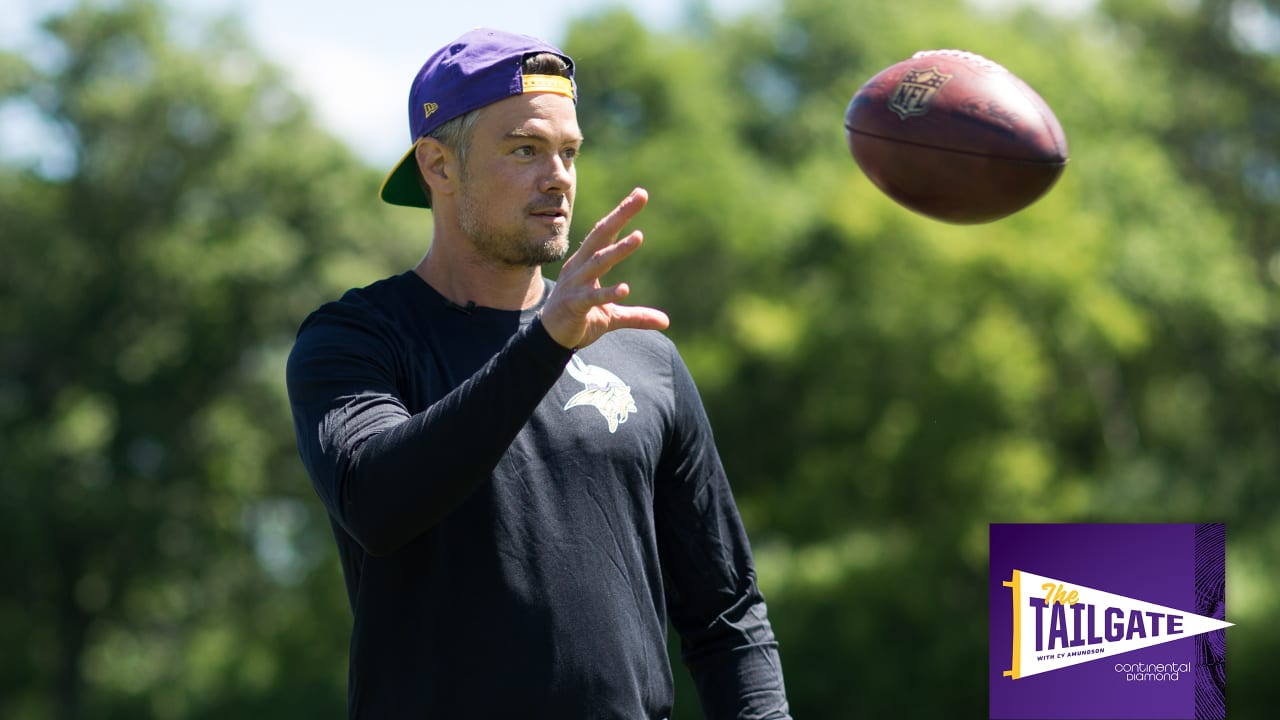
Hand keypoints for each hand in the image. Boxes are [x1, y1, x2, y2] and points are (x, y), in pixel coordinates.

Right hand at [540, 187, 669, 348]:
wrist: (550, 339)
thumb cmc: (579, 318)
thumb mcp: (612, 316)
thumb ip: (637, 315)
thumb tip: (666, 322)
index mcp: (586, 262)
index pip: (606, 232)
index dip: (622, 213)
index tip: (640, 194)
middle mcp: (579, 267)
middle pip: (601, 236)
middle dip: (620, 216)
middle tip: (640, 197)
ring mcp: (575, 285)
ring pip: (598, 262)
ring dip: (618, 250)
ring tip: (638, 237)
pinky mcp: (574, 305)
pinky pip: (593, 297)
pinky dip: (608, 293)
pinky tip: (624, 289)